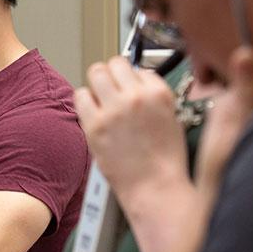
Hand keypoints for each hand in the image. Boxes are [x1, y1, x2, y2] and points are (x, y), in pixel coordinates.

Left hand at [74, 56, 189, 206]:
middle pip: (115, 63)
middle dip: (113, 74)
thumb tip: (137, 82)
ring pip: (95, 72)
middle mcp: (135, 97)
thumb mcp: (172, 118)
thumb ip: (154, 96)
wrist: (154, 188)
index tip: (131, 88)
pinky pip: (80, 96)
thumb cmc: (165, 160)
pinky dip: (84, 100)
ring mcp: (113, 110)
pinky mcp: (94, 125)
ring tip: (102, 99)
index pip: (140, 68)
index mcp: (159, 93)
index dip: (134, 79)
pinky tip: (92, 112)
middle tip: (112, 88)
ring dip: (98, 84)